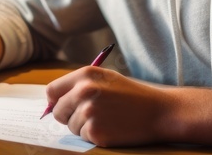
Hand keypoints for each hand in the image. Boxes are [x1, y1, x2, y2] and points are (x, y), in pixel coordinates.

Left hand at [46, 68, 211, 147]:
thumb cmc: (132, 95)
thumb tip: (53, 101)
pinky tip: (111, 128)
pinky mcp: (95, 132)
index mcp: (85, 74)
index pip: (52, 90)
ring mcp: (88, 112)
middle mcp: (83, 91)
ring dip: (84, 126)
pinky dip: (94, 136)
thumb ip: (79, 85)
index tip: (62, 106)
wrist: (159, 112)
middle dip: (68, 116)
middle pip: (58, 111)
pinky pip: (83, 137)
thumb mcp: (106, 79)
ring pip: (71, 126)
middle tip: (90, 116)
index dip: (55, 101)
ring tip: (107, 119)